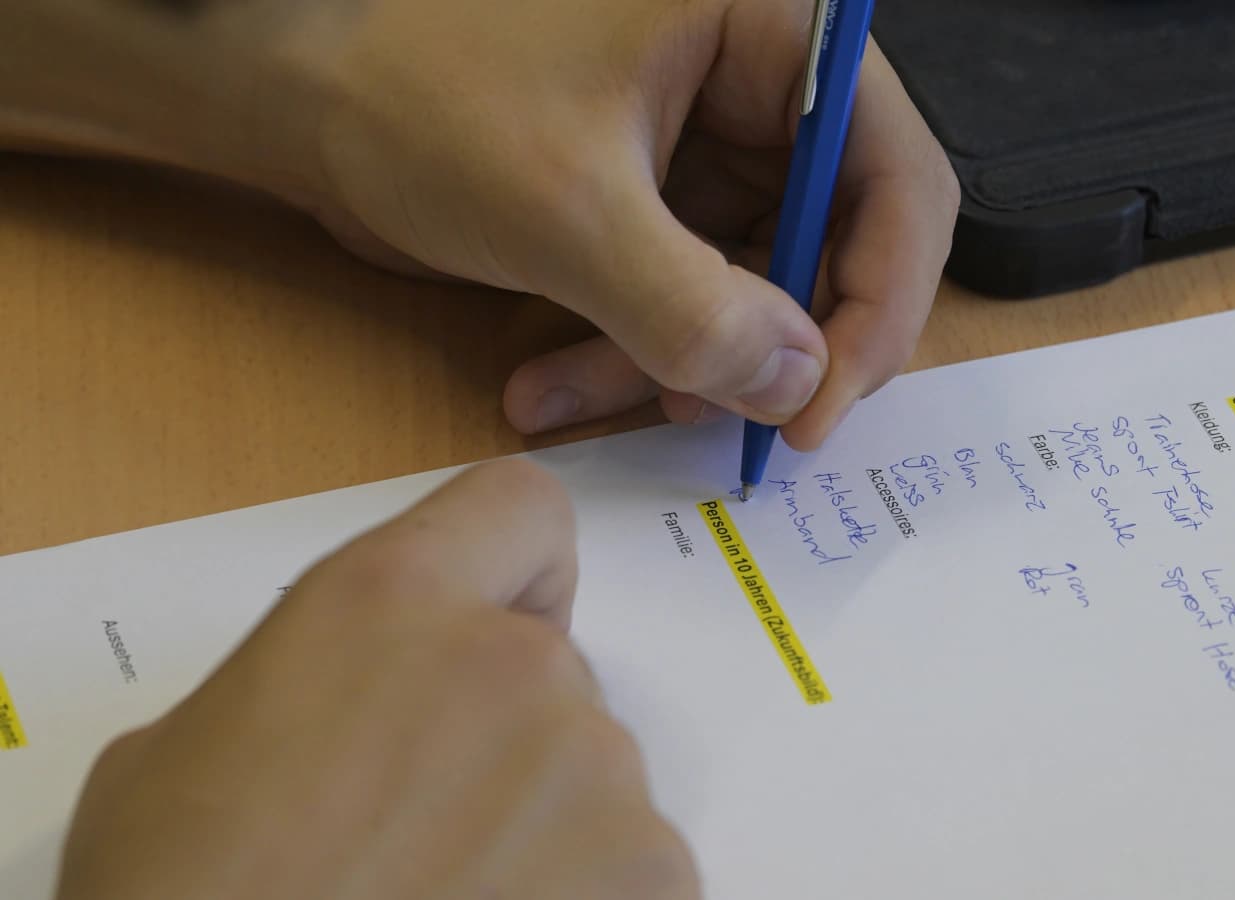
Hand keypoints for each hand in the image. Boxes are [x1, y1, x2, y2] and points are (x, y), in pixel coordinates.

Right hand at [55, 459, 697, 899]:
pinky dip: (586, 896)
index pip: (518, 509)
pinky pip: (634, 867)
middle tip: (417, 825)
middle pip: (551, 668)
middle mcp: (510, 665)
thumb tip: (343, 712)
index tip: (498, 620)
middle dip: (500, 734)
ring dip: (539, 826)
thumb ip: (305, 682)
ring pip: (590, 776)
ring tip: (449, 893)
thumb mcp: (183, 752)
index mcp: (387, 603)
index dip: (515, 567)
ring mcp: (592, 773)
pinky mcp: (652, 873)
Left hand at [305, 0, 958, 447]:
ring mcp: (705, 149)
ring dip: (680, 367)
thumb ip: (694, 309)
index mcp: (768, 32)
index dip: (878, 301)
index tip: (823, 404)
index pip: (894, 173)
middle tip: (741, 434)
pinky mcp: (654, 203)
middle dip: (775, 347)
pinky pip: (682, 303)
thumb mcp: (568, 208)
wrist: (292, 97)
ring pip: (751, 291)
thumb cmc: (417, 93)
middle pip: (837, 242)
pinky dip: (627, 355)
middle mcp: (755, 88)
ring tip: (585, 405)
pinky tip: (545, 391)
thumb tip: (798, 384)